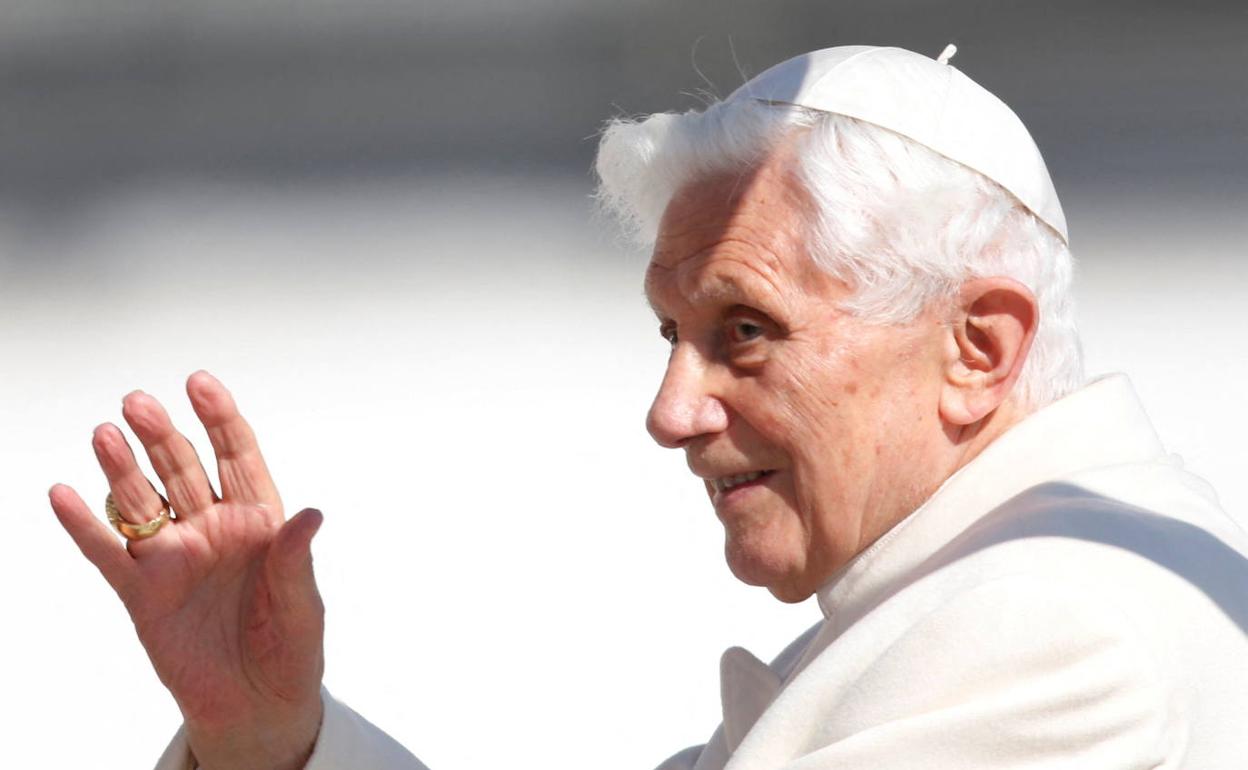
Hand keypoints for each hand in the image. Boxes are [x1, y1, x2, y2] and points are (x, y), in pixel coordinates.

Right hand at [49, 371, 324, 769]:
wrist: (257, 706)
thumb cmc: (289, 651)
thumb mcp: (303, 607)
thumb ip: (297, 561)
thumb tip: (310, 515)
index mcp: (259, 521)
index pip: (238, 457)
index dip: (219, 419)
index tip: (200, 384)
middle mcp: (212, 528)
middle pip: (182, 469)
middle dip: (161, 435)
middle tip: (139, 403)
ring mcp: (175, 557)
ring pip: (142, 502)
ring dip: (121, 469)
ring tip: (105, 435)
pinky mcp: (142, 591)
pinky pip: (108, 552)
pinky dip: (84, 525)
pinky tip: (65, 493)